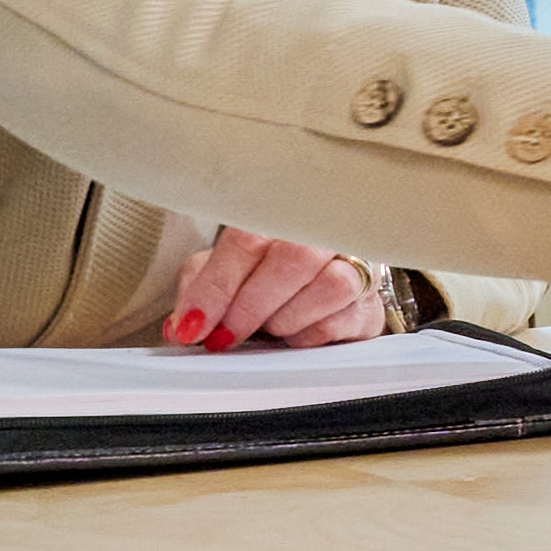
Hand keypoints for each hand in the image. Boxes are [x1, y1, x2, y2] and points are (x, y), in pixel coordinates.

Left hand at [162, 225, 392, 350]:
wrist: (314, 281)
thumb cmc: (261, 272)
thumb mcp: (220, 270)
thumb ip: (198, 291)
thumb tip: (179, 327)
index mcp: (279, 214)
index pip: (247, 239)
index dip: (216, 287)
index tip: (194, 325)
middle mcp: (323, 231)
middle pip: (292, 259)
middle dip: (249, 308)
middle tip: (225, 336)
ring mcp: (355, 265)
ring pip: (330, 286)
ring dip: (286, 319)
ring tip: (268, 328)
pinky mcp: (371, 305)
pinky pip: (348, 319)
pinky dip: (311, 334)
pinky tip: (295, 333)